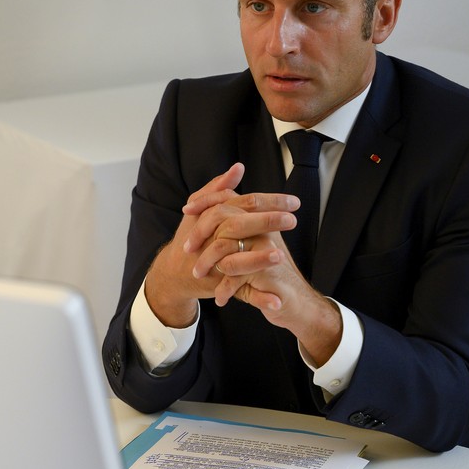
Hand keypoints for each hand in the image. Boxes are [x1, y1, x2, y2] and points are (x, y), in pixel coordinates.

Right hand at [143, 163, 298, 327]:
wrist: (173, 272)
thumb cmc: (193, 237)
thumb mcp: (201, 210)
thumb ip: (220, 188)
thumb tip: (238, 167)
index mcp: (212, 217)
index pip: (243, 203)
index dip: (269, 201)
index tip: (294, 202)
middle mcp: (211, 238)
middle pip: (238, 226)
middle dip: (266, 222)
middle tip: (292, 219)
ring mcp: (214, 263)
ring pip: (236, 260)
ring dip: (258, 259)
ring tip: (281, 255)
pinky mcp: (218, 285)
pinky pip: (240, 292)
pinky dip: (259, 298)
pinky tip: (277, 301)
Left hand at [185, 188, 342, 364]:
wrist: (294, 302)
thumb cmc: (267, 273)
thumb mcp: (250, 248)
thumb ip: (234, 224)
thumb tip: (214, 197)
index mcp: (259, 220)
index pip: (229, 199)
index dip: (205, 202)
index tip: (186, 211)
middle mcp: (265, 231)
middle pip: (226, 219)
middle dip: (200, 233)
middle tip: (187, 249)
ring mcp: (266, 250)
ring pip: (225, 247)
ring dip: (208, 262)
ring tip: (198, 274)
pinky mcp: (266, 273)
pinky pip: (235, 276)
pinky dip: (224, 288)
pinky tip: (220, 297)